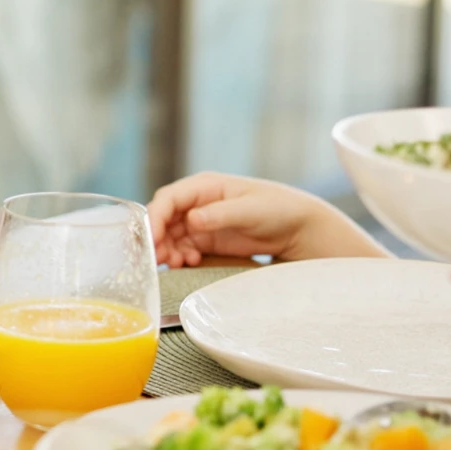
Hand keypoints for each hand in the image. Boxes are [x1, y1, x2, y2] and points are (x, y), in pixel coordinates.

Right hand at [146, 172, 387, 267]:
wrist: (298, 228)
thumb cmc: (277, 209)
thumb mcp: (250, 210)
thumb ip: (220, 214)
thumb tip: (191, 219)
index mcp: (205, 186)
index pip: (169, 198)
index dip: (156, 217)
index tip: (152, 238)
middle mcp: (198, 203)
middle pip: (164, 219)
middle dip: (158, 238)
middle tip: (160, 258)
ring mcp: (202, 223)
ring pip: (170, 236)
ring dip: (168, 250)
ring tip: (178, 263)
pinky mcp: (208, 241)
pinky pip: (184, 249)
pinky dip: (181, 257)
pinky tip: (190, 263)